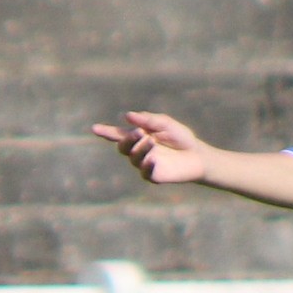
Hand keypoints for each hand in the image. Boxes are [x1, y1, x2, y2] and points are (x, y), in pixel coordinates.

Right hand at [89, 111, 213, 186]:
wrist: (198, 156)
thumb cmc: (182, 139)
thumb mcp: (166, 124)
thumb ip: (148, 120)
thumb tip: (127, 116)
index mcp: (139, 137)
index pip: (119, 135)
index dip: (106, 132)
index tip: (94, 128)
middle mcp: (138, 151)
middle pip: (122, 147)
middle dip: (127, 139)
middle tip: (140, 132)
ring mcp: (144, 164)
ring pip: (133, 157)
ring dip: (140, 148)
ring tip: (151, 141)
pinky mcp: (153, 176)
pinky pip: (144, 171)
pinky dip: (147, 164)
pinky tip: (153, 158)